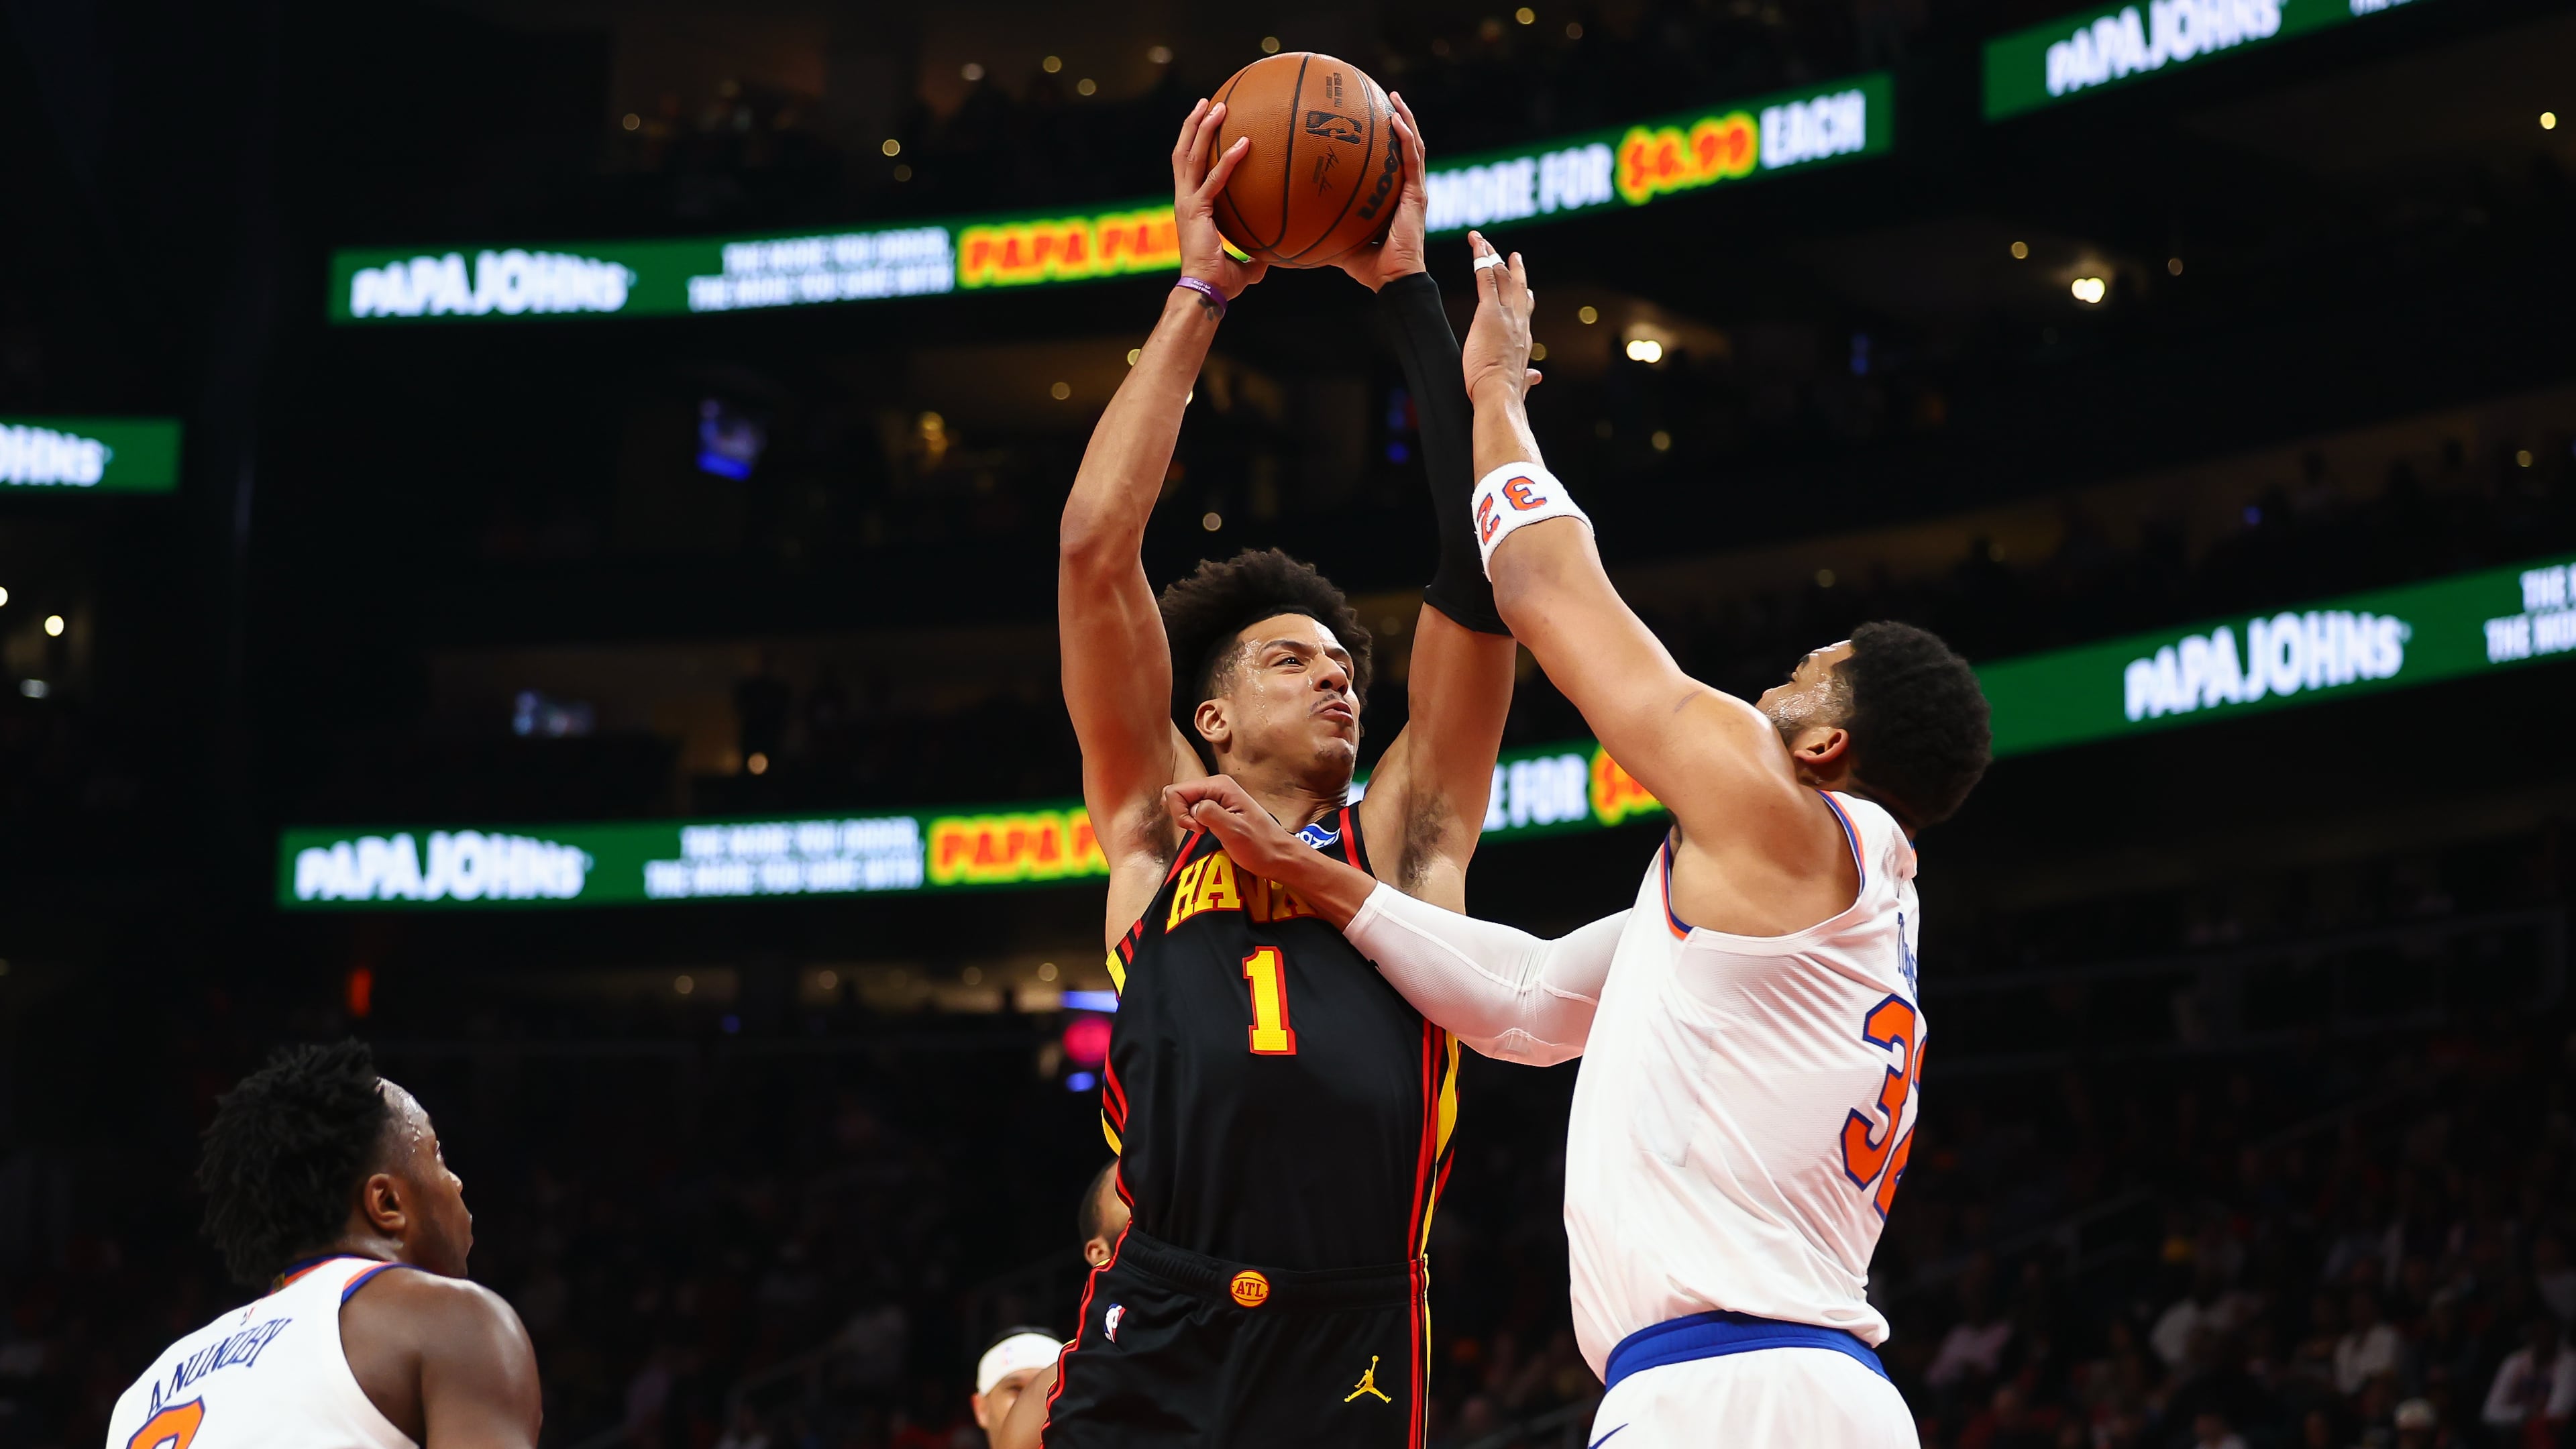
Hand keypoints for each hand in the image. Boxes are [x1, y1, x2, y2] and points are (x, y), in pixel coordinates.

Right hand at [1162, 776, 1374, 928]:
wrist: (1281, 857)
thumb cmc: (1260, 847)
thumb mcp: (1233, 830)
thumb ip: (1208, 812)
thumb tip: (1192, 807)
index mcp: (1219, 785)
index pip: (1176, 792)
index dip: (1181, 813)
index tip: (1199, 829)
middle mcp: (1216, 786)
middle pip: (1179, 796)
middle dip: (1183, 816)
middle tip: (1202, 832)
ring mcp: (1218, 798)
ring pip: (1186, 805)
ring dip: (1190, 822)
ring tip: (1208, 833)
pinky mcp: (1219, 810)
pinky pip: (1195, 812)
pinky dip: (1196, 824)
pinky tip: (1210, 833)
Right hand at [1172, 99, 1267, 300]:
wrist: (1204, 291)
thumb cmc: (1221, 282)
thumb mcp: (1244, 264)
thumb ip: (1255, 256)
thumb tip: (1275, 257)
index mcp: (1190, 207)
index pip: (1189, 168)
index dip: (1195, 145)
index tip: (1205, 124)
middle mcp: (1184, 200)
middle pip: (1183, 153)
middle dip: (1193, 125)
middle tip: (1207, 102)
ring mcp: (1186, 203)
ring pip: (1190, 156)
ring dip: (1202, 129)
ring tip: (1216, 106)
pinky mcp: (1196, 209)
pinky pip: (1215, 179)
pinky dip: (1229, 160)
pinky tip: (1245, 143)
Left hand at [1334, 92, 1429, 291]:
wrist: (1391, 279)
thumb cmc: (1367, 266)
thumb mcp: (1338, 238)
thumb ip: (1320, 226)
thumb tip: (1289, 221)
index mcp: (1391, 197)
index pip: (1390, 161)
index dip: (1384, 140)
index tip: (1369, 120)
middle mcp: (1405, 189)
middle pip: (1405, 146)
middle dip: (1398, 119)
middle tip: (1385, 97)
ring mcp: (1414, 190)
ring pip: (1414, 145)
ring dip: (1406, 119)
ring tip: (1395, 97)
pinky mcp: (1417, 194)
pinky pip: (1413, 159)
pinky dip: (1406, 137)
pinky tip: (1395, 120)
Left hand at [1461, 231, 1541, 404]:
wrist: (1500, 393)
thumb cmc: (1506, 393)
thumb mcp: (1521, 383)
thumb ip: (1528, 378)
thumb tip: (1536, 377)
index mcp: (1523, 338)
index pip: (1525, 310)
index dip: (1523, 295)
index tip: (1523, 285)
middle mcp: (1518, 321)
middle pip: (1517, 286)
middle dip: (1512, 267)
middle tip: (1511, 254)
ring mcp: (1505, 314)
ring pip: (1500, 276)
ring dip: (1491, 256)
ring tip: (1483, 242)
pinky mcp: (1488, 312)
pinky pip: (1484, 278)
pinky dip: (1480, 259)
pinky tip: (1475, 245)